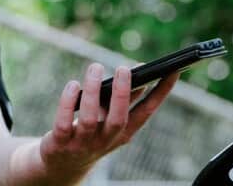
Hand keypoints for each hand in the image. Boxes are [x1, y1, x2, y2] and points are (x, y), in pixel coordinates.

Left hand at [38, 64, 177, 179]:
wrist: (62, 165)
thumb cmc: (90, 133)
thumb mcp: (109, 119)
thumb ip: (120, 100)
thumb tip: (134, 72)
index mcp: (124, 132)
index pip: (147, 111)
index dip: (161, 92)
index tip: (173, 71)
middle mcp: (106, 140)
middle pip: (118, 119)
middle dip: (122, 93)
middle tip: (124, 68)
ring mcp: (82, 144)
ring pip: (90, 119)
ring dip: (93, 91)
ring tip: (95, 67)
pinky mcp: (59, 143)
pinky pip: (63, 123)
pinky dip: (68, 102)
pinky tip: (73, 85)